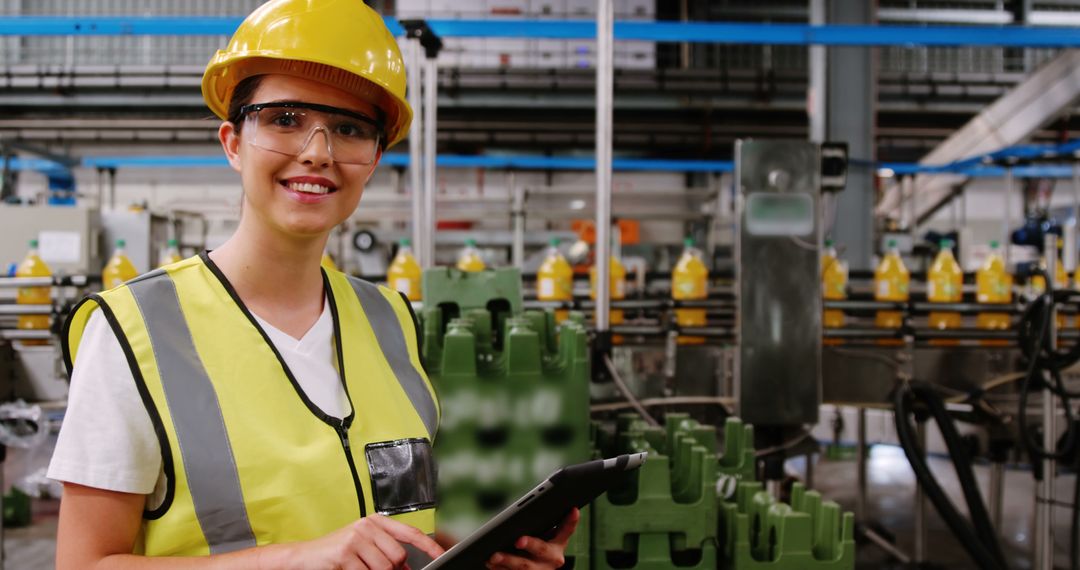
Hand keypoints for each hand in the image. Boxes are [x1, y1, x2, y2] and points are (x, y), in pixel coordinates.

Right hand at [281, 514, 444, 569]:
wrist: (303, 558)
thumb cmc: (336, 554)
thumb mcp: (364, 549)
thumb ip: (386, 554)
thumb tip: (407, 568)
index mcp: (375, 522)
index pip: (410, 532)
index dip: (428, 545)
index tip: (441, 555)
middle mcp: (367, 526)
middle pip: (398, 556)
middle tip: (372, 569)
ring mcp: (355, 538)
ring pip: (385, 568)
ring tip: (359, 569)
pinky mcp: (345, 553)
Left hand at [486, 508, 579, 569]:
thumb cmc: (537, 546)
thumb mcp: (545, 536)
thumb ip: (543, 523)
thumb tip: (538, 506)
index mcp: (558, 544)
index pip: (567, 529)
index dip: (571, 520)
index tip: (573, 509)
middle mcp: (552, 559)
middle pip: (541, 549)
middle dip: (531, 544)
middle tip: (519, 540)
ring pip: (524, 567)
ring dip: (508, 561)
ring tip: (494, 556)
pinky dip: (500, 569)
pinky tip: (489, 563)